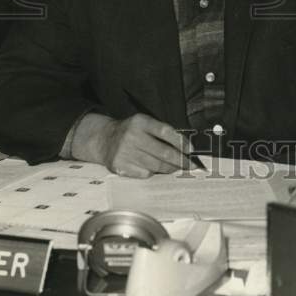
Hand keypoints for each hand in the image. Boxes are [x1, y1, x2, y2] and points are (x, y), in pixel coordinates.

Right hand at [73, 112, 195, 177]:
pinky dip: (153, 172)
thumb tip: (184, 147)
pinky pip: (145, 173)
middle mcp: (132, 136)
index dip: (180, 142)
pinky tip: (154, 167)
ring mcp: (125, 153)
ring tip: (176, 167)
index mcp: (140, 122)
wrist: (104, 140)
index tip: (191, 150)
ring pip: (156, 166)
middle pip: (162, 152)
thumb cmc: (131, 131)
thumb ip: (161, 131)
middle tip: (191, 165)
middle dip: (180, 160)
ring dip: (169, 168)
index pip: (164, 131)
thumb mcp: (144, 123)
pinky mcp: (120, 167)